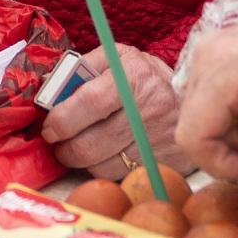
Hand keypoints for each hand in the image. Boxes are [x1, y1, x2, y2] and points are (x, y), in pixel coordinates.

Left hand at [44, 43, 187, 180]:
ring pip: (104, 166)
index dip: (62, 119)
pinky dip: (106, 171)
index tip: (49, 129)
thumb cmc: (142, 77)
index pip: (90, 102)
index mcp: (134, 74)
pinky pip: (122, 178)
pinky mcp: (166, 164)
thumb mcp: (115, 59)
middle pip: (92, 143)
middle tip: (58, 145)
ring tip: (80, 150)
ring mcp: (160, 139)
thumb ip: (80, 69)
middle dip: (65, 149)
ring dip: (83, 163)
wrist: (192, 100)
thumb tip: (46, 91)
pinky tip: (105, 157)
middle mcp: (150, 107)